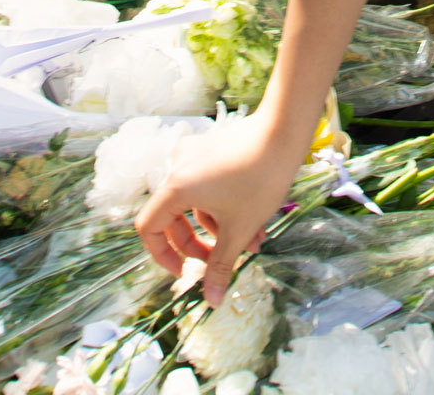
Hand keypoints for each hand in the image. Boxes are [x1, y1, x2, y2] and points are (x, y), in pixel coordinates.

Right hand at [136, 109, 300, 306]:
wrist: (283, 131)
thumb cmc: (260, 179)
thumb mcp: (239, 229)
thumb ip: (221, 266)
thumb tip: (212, 302)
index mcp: (176, 188)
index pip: (149, 228)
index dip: (162, 255)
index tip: (184, 272)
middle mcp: (178, 169)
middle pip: (174, 218)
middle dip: (199, 245)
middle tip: (222, 263)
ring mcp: (194, 157)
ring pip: (197, 204)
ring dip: (220, 228)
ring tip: (254, 242)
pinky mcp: (211, 151)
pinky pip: (208, 188)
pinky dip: (224, 207)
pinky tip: (255, 221)